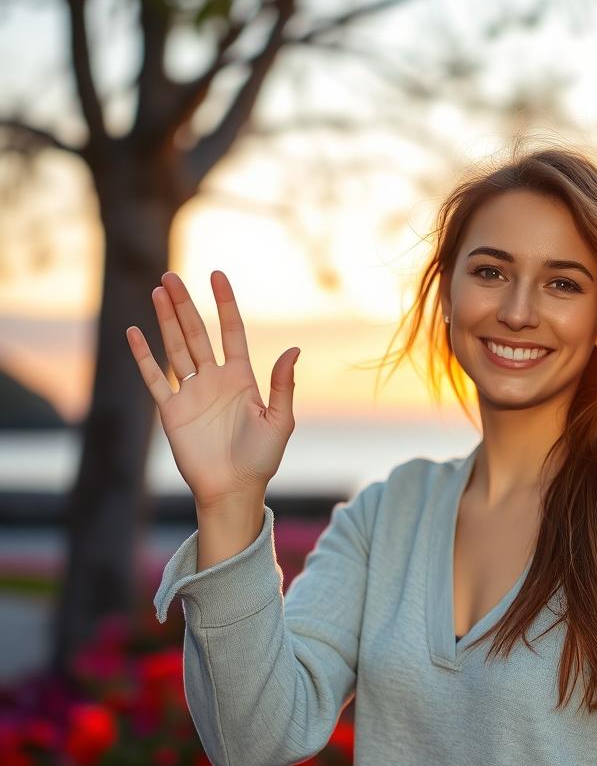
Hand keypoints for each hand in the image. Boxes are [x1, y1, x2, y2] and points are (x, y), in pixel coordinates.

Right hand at [125, 270, 300, 507]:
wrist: (234, 490)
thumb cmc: (262, 459)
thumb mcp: (280, 420)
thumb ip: (283, 385)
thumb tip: (294, 350)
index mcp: (242, 379)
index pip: (231, 332)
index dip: (224, 304)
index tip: (217, 276)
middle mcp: (215, 381)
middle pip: (197, 334)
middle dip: (184, 306)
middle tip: (171, 276)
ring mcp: (192, 394)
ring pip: (175, 349)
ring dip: (165, 321)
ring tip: (158, 291)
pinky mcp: (172, 411)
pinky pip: (154, 379)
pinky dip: (143, 357)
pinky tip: (134, 333)